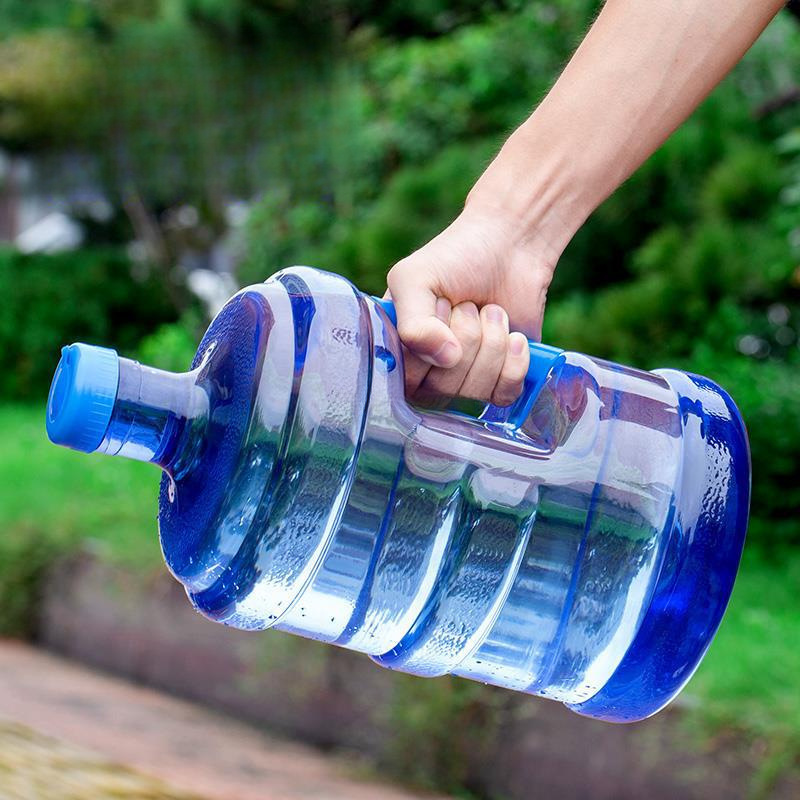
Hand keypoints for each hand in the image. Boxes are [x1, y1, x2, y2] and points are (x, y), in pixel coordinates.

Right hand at [386, 204, 557, 406]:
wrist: (511, 245)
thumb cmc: (457, 257)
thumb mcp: (414, 278)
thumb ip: (412, 323)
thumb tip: (446, 359)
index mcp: (398, 348)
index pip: (406, 379)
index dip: (428, 344)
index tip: (442, 305)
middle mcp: (427, 371)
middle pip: (442, 389)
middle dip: (466, 337)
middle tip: (469, 306)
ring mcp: (465, 380)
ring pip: (475, 392)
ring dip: (492, 342)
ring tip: (491, 312)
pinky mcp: (500, 382)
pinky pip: (504, 395)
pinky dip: (515, 362)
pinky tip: (514, 336)